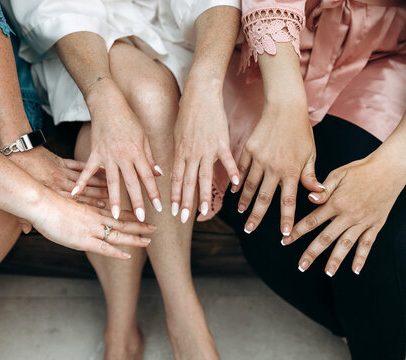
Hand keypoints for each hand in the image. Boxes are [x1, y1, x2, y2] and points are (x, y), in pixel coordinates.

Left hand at [9, 146, 107, 232]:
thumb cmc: (18, 173)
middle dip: (100, 194)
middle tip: (113, 197)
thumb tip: (25, 231)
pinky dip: (89, 168)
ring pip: (84, 177)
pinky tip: (100, 169)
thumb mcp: (20, 196)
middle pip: (84, 190)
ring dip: (99, 181)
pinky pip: (78, 165)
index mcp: (51, 193)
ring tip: (112, 184)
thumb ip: (23, 215)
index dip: (90, 206)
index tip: (103, 207)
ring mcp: (61, 171)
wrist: (17, 150)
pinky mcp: (61, 161)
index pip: (75, 201)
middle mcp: (59, 182)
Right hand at [32, 190, 155, 259]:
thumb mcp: (66, 202)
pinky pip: (105, 248)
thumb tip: (76, 210)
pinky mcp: (84, 240)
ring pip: (119, 234)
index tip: (140, 216)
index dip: (129, 215)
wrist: (41, 204)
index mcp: (92, 208)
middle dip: (139, 225)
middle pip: (122, 222)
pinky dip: (117, 252)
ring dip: (135, 238)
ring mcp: (91, 229)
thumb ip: (75, 208)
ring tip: (149, 240)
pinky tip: (128, 256)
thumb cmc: (48, 203)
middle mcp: (96, 218)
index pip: (115, 212)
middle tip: (153, 227)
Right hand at [71, 79, 161, 221]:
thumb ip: (149, 157)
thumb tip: (158, 174)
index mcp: (138, 153)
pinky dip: (81, 182)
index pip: (148, 177)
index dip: (154, 193)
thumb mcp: (144, 137)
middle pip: (132, 183)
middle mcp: (124, 156)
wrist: (108, 104)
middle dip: (137, 201)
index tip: (159, 208)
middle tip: (141, 219)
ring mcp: (108, 156)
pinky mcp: (94, 153)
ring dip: (114, 199)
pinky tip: (75, 195)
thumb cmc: (128, 119)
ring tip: (115, 216)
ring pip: (112, 181)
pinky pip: (88, 171)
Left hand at [172, 79, 238, 222]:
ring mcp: (207, 149)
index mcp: (180, 152)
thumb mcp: (176, 133)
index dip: (174, 196)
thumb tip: (174, 166)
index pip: (175, 179)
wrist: (200, 93)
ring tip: (205, 213)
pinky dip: (232, 172)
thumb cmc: (187, 112)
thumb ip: (178, 152)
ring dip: (204, 197)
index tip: (173, 211)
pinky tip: (235, 185)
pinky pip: (227, 161)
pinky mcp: (222, 142)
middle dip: (185, 203)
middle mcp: (192, 154)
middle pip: (187, 182)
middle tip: (183, 219)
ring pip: (204, 177)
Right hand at [234, 99, 323, 235]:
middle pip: (264, 197)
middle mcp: (274, 168)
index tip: (283, 234)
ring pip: (249, 185)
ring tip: (241, 213)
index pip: (288, 200)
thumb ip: (310, 176)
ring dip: (244, 201)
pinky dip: (237, 182)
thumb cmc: (301, 132)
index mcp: (292, 171)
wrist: (284, 108)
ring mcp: (259, 159)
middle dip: (256, 216)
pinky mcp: (249, 150)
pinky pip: (241, 170)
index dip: (285, 218)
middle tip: (250, 230)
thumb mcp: (310, 154)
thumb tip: (318, 194)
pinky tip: (234, 192)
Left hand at [283, 152, 405, 275]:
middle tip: (301, 266)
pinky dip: (361, 258)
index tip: (285, 241)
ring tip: (327, 273)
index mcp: (336, 202)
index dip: (298, 231)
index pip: (312, 221)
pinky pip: (368, 244)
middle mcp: (348, 215)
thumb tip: (309, 198)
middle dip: (312, 252)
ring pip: (346, 244)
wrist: (390, 169)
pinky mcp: (376, 224)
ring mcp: (363, 221)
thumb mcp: (338, 174)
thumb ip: (323, 189)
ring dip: (336, 260)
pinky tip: (355, 269)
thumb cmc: (361, 170)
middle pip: (326, 237)